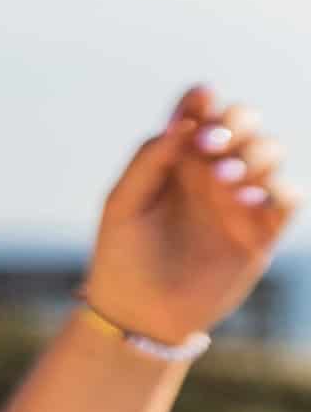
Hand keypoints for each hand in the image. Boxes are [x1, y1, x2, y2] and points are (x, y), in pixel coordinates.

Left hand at [83, 84, 302, 344]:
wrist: (140, 313)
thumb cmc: (123, 254)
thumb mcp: (123, 203)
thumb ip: (150, 159)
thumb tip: (181, 122)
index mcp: (177, 157)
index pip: (198, 112)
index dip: (202, 98)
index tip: (201, 100)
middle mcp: (213, 171)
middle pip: (243, 123)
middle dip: (236, 121)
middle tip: (210, 144)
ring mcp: (240, 199)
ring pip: (270, 153)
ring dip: (255, 154)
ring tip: (225, 178)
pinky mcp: (261, 232)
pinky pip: (289, 198)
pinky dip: (281, 190)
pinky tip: (252, 199)